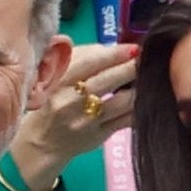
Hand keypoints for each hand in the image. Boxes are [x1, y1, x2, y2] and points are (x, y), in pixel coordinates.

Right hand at [10, 42, 136, 190]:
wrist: (42, 142)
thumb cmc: (52, 100)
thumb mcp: (55, 75)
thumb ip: (79, 57)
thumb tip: (110, 49)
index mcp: (58, 83)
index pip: (89, 63)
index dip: (113, 54)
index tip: (132, 48)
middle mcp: (70, 103)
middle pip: (107, 82)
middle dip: (131, 68)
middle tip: (146, 59)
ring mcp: (86, 122)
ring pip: (122, 103)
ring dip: (139, 88)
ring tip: (148, 77)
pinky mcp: (99, 137)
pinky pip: (126, 120)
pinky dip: (139, 107)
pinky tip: (145, 97)